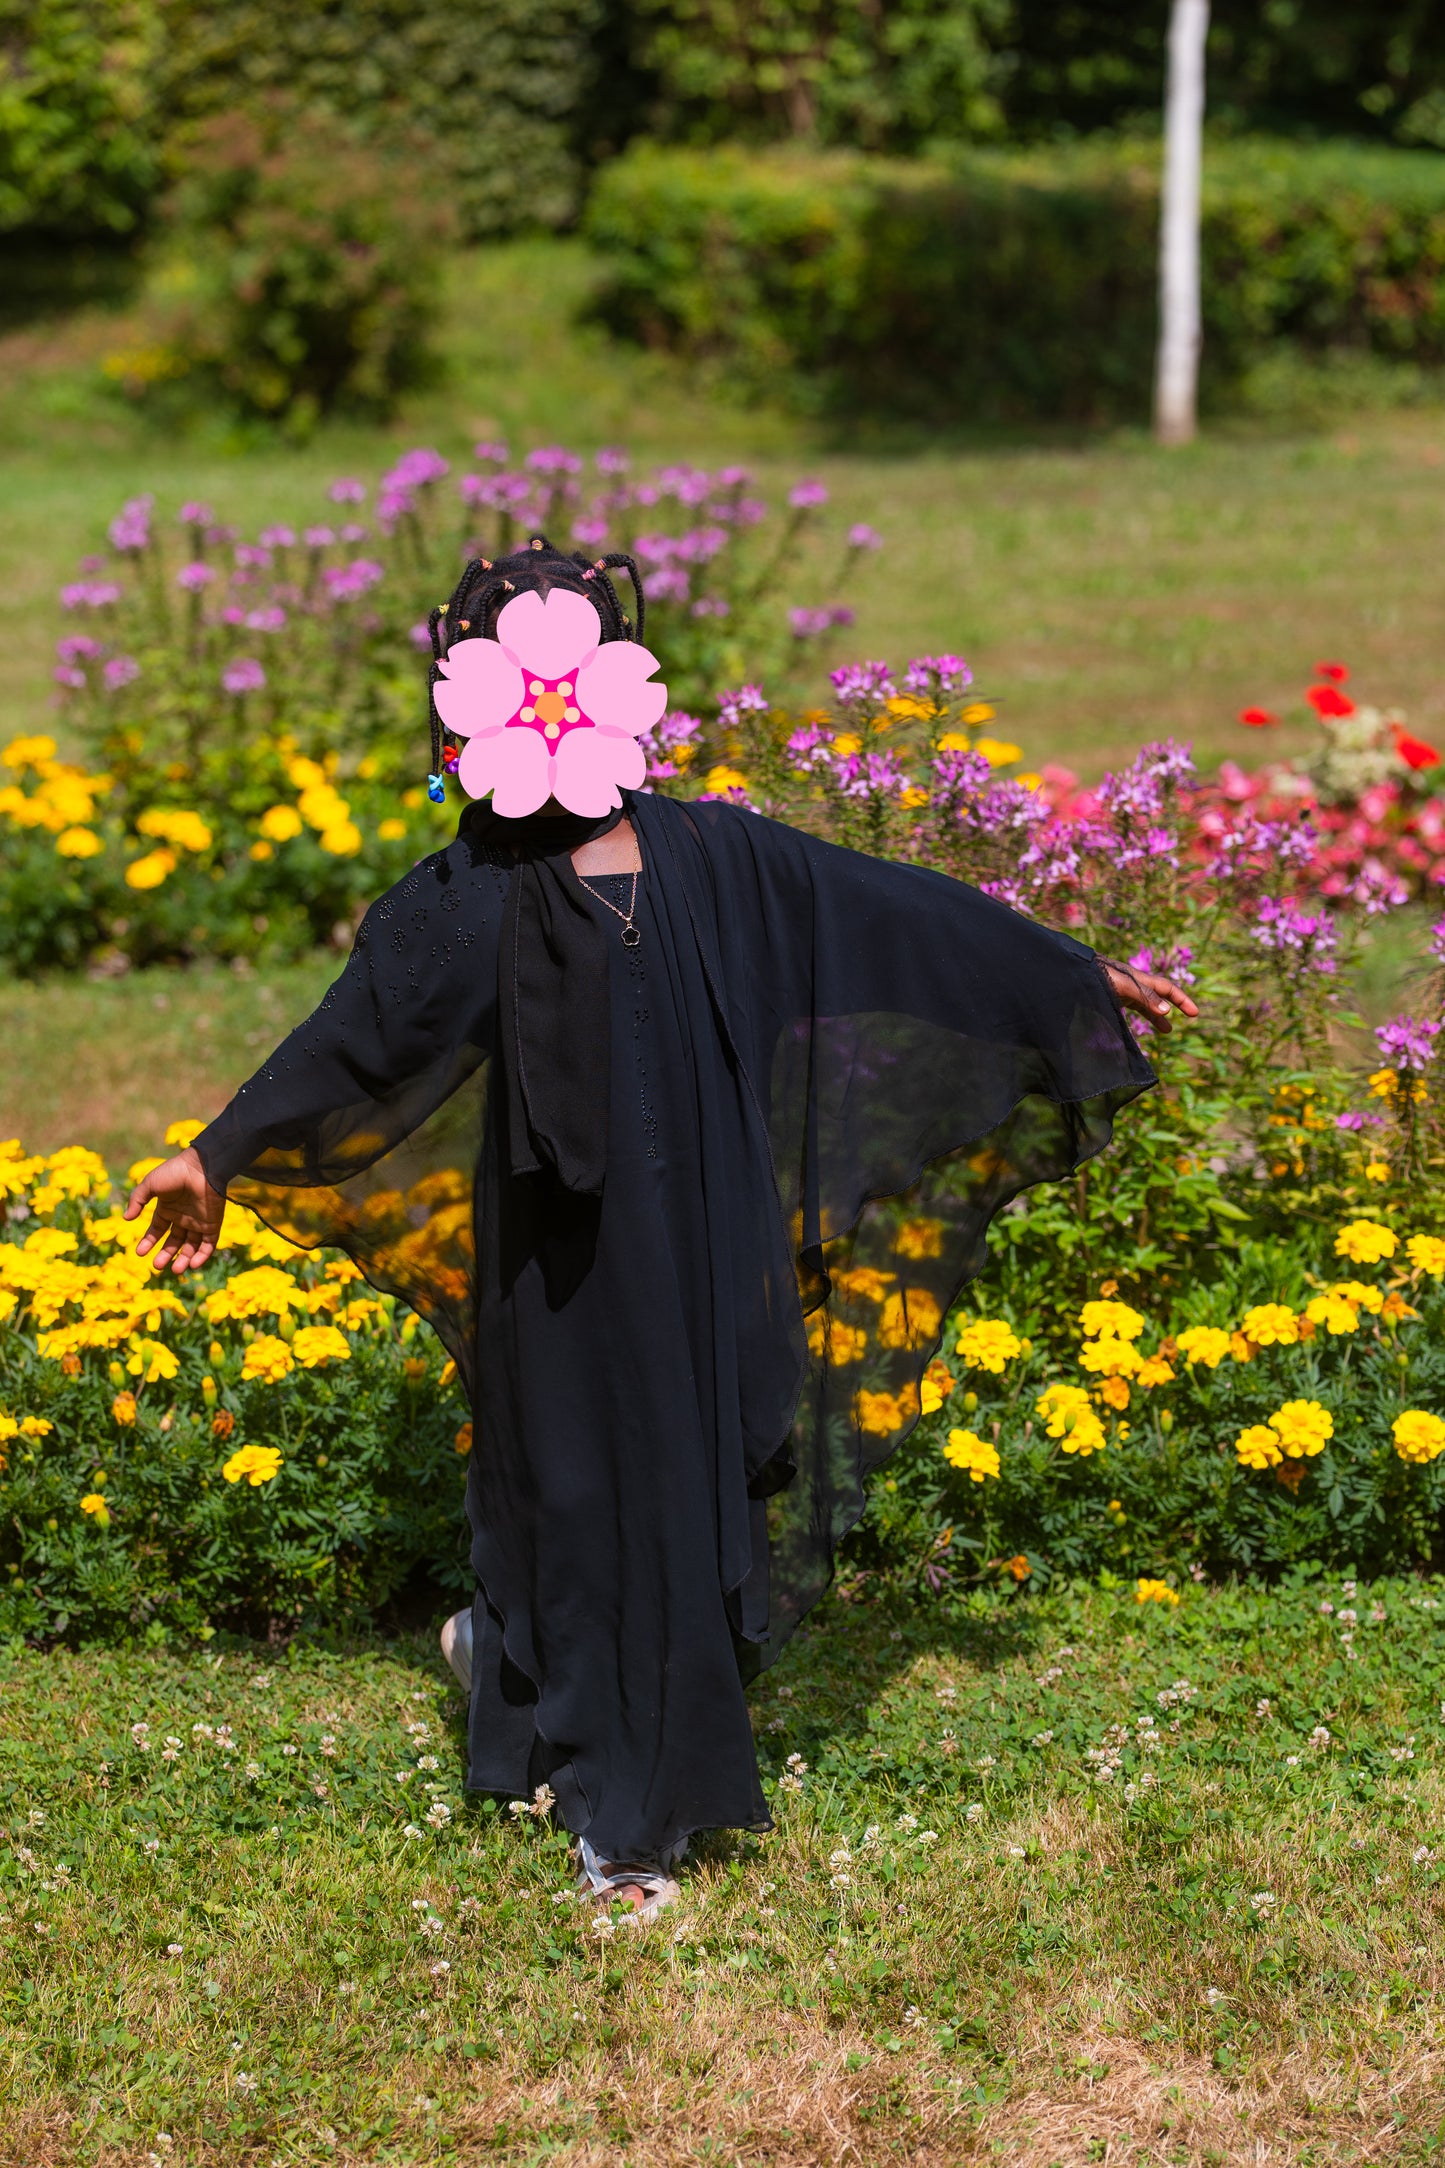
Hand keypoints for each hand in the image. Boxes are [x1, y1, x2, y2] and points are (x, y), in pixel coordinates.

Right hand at [124, 1146, 226, 1273]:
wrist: (202, 1168)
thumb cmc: (175, 1173)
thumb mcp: (150, 1184)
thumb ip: (137, 1200)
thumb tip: (126, 1218)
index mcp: (167, 1209)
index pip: (157, 1231)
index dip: (148, 1242)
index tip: (139, 1253)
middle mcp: (183, 1218)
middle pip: (173, 1242)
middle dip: (165, 1255)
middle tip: (158, 1266)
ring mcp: (198, 1222)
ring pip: (190, 1247)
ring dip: (183, 1260)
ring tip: (175, 1270)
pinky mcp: (213, 1224)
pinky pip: (208, 1244)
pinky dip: (202, 1256)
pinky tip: (193, 1264)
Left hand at [1101, 959, 1199, 1034]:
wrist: (1076, 971)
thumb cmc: (1100, 975)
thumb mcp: (1124, 986)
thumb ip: (1145, 997)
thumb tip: (1167, 1011)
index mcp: (1141, 979)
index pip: (1167, 989)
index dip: (1182, 1000)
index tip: (1195, 1014)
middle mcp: (1136, 984)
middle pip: (1161, 995)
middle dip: (1176, 1004)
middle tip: (1191, 1016)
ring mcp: (1126, 991)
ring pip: (1147, 1004)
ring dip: (1158, 1016)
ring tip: (1167, 1031)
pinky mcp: (1115, 997)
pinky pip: (1134, 1007)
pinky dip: (1142, 1016)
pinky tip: (1142, 1025)